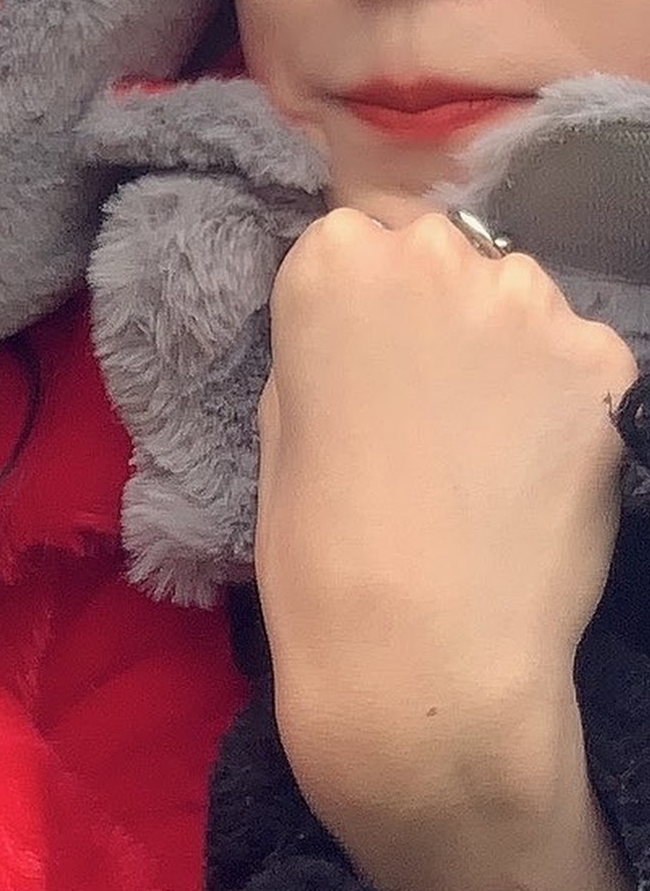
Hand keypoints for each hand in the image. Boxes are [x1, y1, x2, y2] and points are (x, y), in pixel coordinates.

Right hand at [257, 210, 636, 890]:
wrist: (422, 658)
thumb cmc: (312, 556)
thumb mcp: (281, 428)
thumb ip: (327, 351)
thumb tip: (373, 333)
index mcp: (332, 265)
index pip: (358, 232)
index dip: (362, 299)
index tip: (358, 361)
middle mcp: (440, 258)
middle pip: (446, 251)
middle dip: (436, 309)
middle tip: (421, 406)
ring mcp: (534, 308)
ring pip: (519, 302)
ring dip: (504, 350)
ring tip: (481, 448)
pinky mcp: (610, 367)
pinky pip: (580, 363)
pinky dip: (561, 403)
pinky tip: (531, 470)